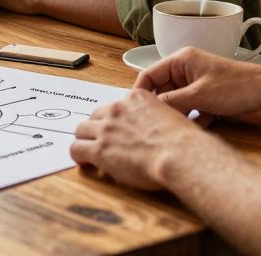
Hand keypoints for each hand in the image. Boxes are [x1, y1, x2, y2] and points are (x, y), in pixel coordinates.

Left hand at [70, 89, 197, 189]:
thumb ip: (157, 117)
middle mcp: (118, 109)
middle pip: (96, 115)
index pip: (116, 105)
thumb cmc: (183, 141)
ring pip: (81, 129)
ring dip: (85, 139)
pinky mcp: (100, 149)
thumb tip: (155, 130)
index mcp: (136, 98)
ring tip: (90, 151)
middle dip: (98, 128)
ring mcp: (106, 128)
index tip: (119, 130)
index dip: (116, 120)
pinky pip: (76, 148)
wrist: (179, 153)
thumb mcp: (171, 116)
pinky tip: (85, 163)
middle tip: (103, 141)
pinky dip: (78, 155)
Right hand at [136, 47, 260, 124]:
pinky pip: (192, 114)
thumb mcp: (199, 95)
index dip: (140, 92)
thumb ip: (171, 102)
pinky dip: (193, 123)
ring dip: (177, 117)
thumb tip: (148, 110)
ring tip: (173, 131)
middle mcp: (188, 73)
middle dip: (160, 108)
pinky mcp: (210, 103)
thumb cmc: (238, 87)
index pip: (149, 74)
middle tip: (152, 126)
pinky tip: (197, 131)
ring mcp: (199, 88)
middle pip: (163, 92)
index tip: (133, 111)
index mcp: (182, 61)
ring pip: (177, 106)